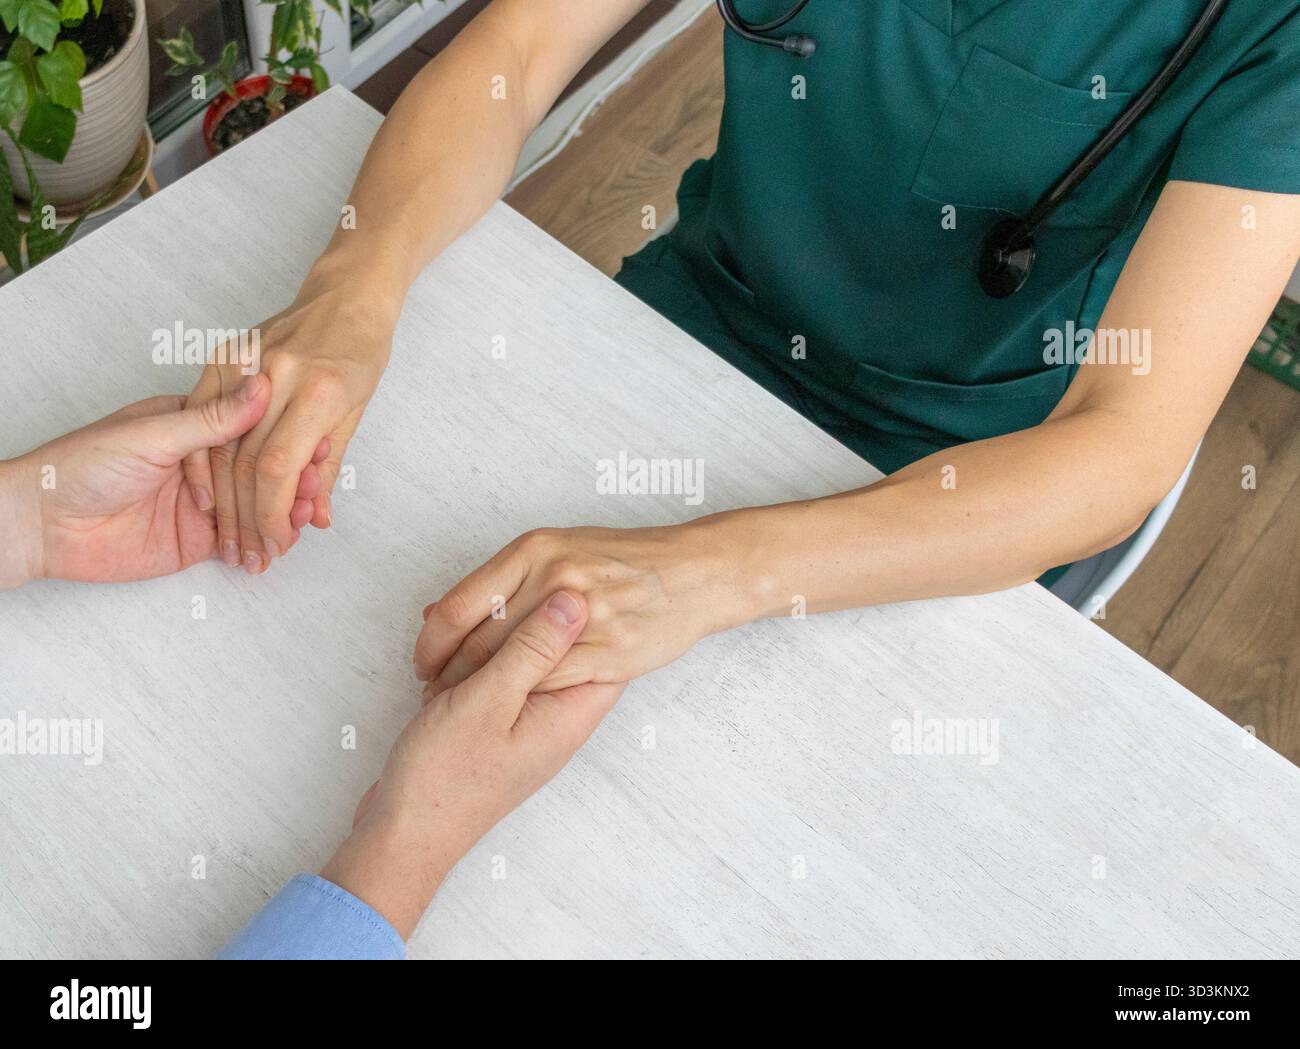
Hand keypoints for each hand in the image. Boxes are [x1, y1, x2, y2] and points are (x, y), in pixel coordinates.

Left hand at [0, 373, 326, 585]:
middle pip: (262, 470)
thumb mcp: (154, 434)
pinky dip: (264, 543)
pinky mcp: (197, 540)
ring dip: (283, 513)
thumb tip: (260, 385)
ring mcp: (204, 503)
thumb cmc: (84, 464)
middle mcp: (203, 463)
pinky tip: (284, 541)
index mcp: (192, 424)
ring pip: (257, 507)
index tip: (316, 443)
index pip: (253, 430)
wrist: (43, 523)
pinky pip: (240, 540)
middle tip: (314, 489)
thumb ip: (212, 418)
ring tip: (304, 519)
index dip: (286, 439)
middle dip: (292, 481)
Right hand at [182, 280, 395, 573]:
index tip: (274, 543)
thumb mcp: (355, 413)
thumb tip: (312, 521)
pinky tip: (206, 498)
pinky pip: (198, 415)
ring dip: (222, 501)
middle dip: (246, 518)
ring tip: (230, 540)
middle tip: (251, 555)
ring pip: (218, 444)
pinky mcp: (222, 355)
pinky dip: (199, 461)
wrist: (345, 296)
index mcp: (318, 390)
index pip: (278, 467)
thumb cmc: (359, 354)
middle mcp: (277, 375)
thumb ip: (327, 468)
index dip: (270, 514)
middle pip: (245, 462)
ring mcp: (245, 361)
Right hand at [322, 590, 624, 937]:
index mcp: (571, 710)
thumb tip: (576, 599)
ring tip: (448, 648)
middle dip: (523, 622)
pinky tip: (438, 661)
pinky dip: (468, 663)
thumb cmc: (446, 778)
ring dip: (486, 643)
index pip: (606, 647)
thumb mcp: (490, 701)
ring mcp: (527, 718)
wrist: (404, 834)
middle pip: (563, 645)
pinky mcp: (496, 720)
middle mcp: (558, 715)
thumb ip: (534, 649)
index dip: (585, 610)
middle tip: (483, 615)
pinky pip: (495, 674)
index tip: (550, 582)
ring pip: (523, 656)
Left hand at [412, 522, 748, 694]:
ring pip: (510, 667)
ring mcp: (582, 617)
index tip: (423, 664)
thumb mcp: (557, 550)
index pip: (455, 607)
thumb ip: (500, 581)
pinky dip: (523, 701)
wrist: (694, 572)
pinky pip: (550, 684)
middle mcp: (553, 578)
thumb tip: (432, 612)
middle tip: (438, 693)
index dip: (430, 645)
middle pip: (477, 642)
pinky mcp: (608, 653)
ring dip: (482, 693)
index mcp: (534, 550)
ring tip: (467, 707)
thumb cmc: (626, 562)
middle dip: (450, 676)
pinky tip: (511, 710)